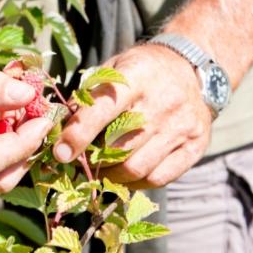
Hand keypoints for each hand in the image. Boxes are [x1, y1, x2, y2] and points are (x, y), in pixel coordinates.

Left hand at [52, 44, 212, 188]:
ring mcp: (182, 127)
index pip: (102, 111)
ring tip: (98, 171)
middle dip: (91, 161)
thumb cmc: (141, 71)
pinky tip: (125, 175)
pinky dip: (135, 183)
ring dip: (110, 176)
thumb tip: (58, 130)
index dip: (77, 135)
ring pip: (136, 168)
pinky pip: (158, 179)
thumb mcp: (113, 69)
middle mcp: (163, 102)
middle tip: (77, 164)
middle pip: (118, 148)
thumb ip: (87, 97)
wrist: (191, 69)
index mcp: (137, 77)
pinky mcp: (195, 147)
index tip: (59, 153)